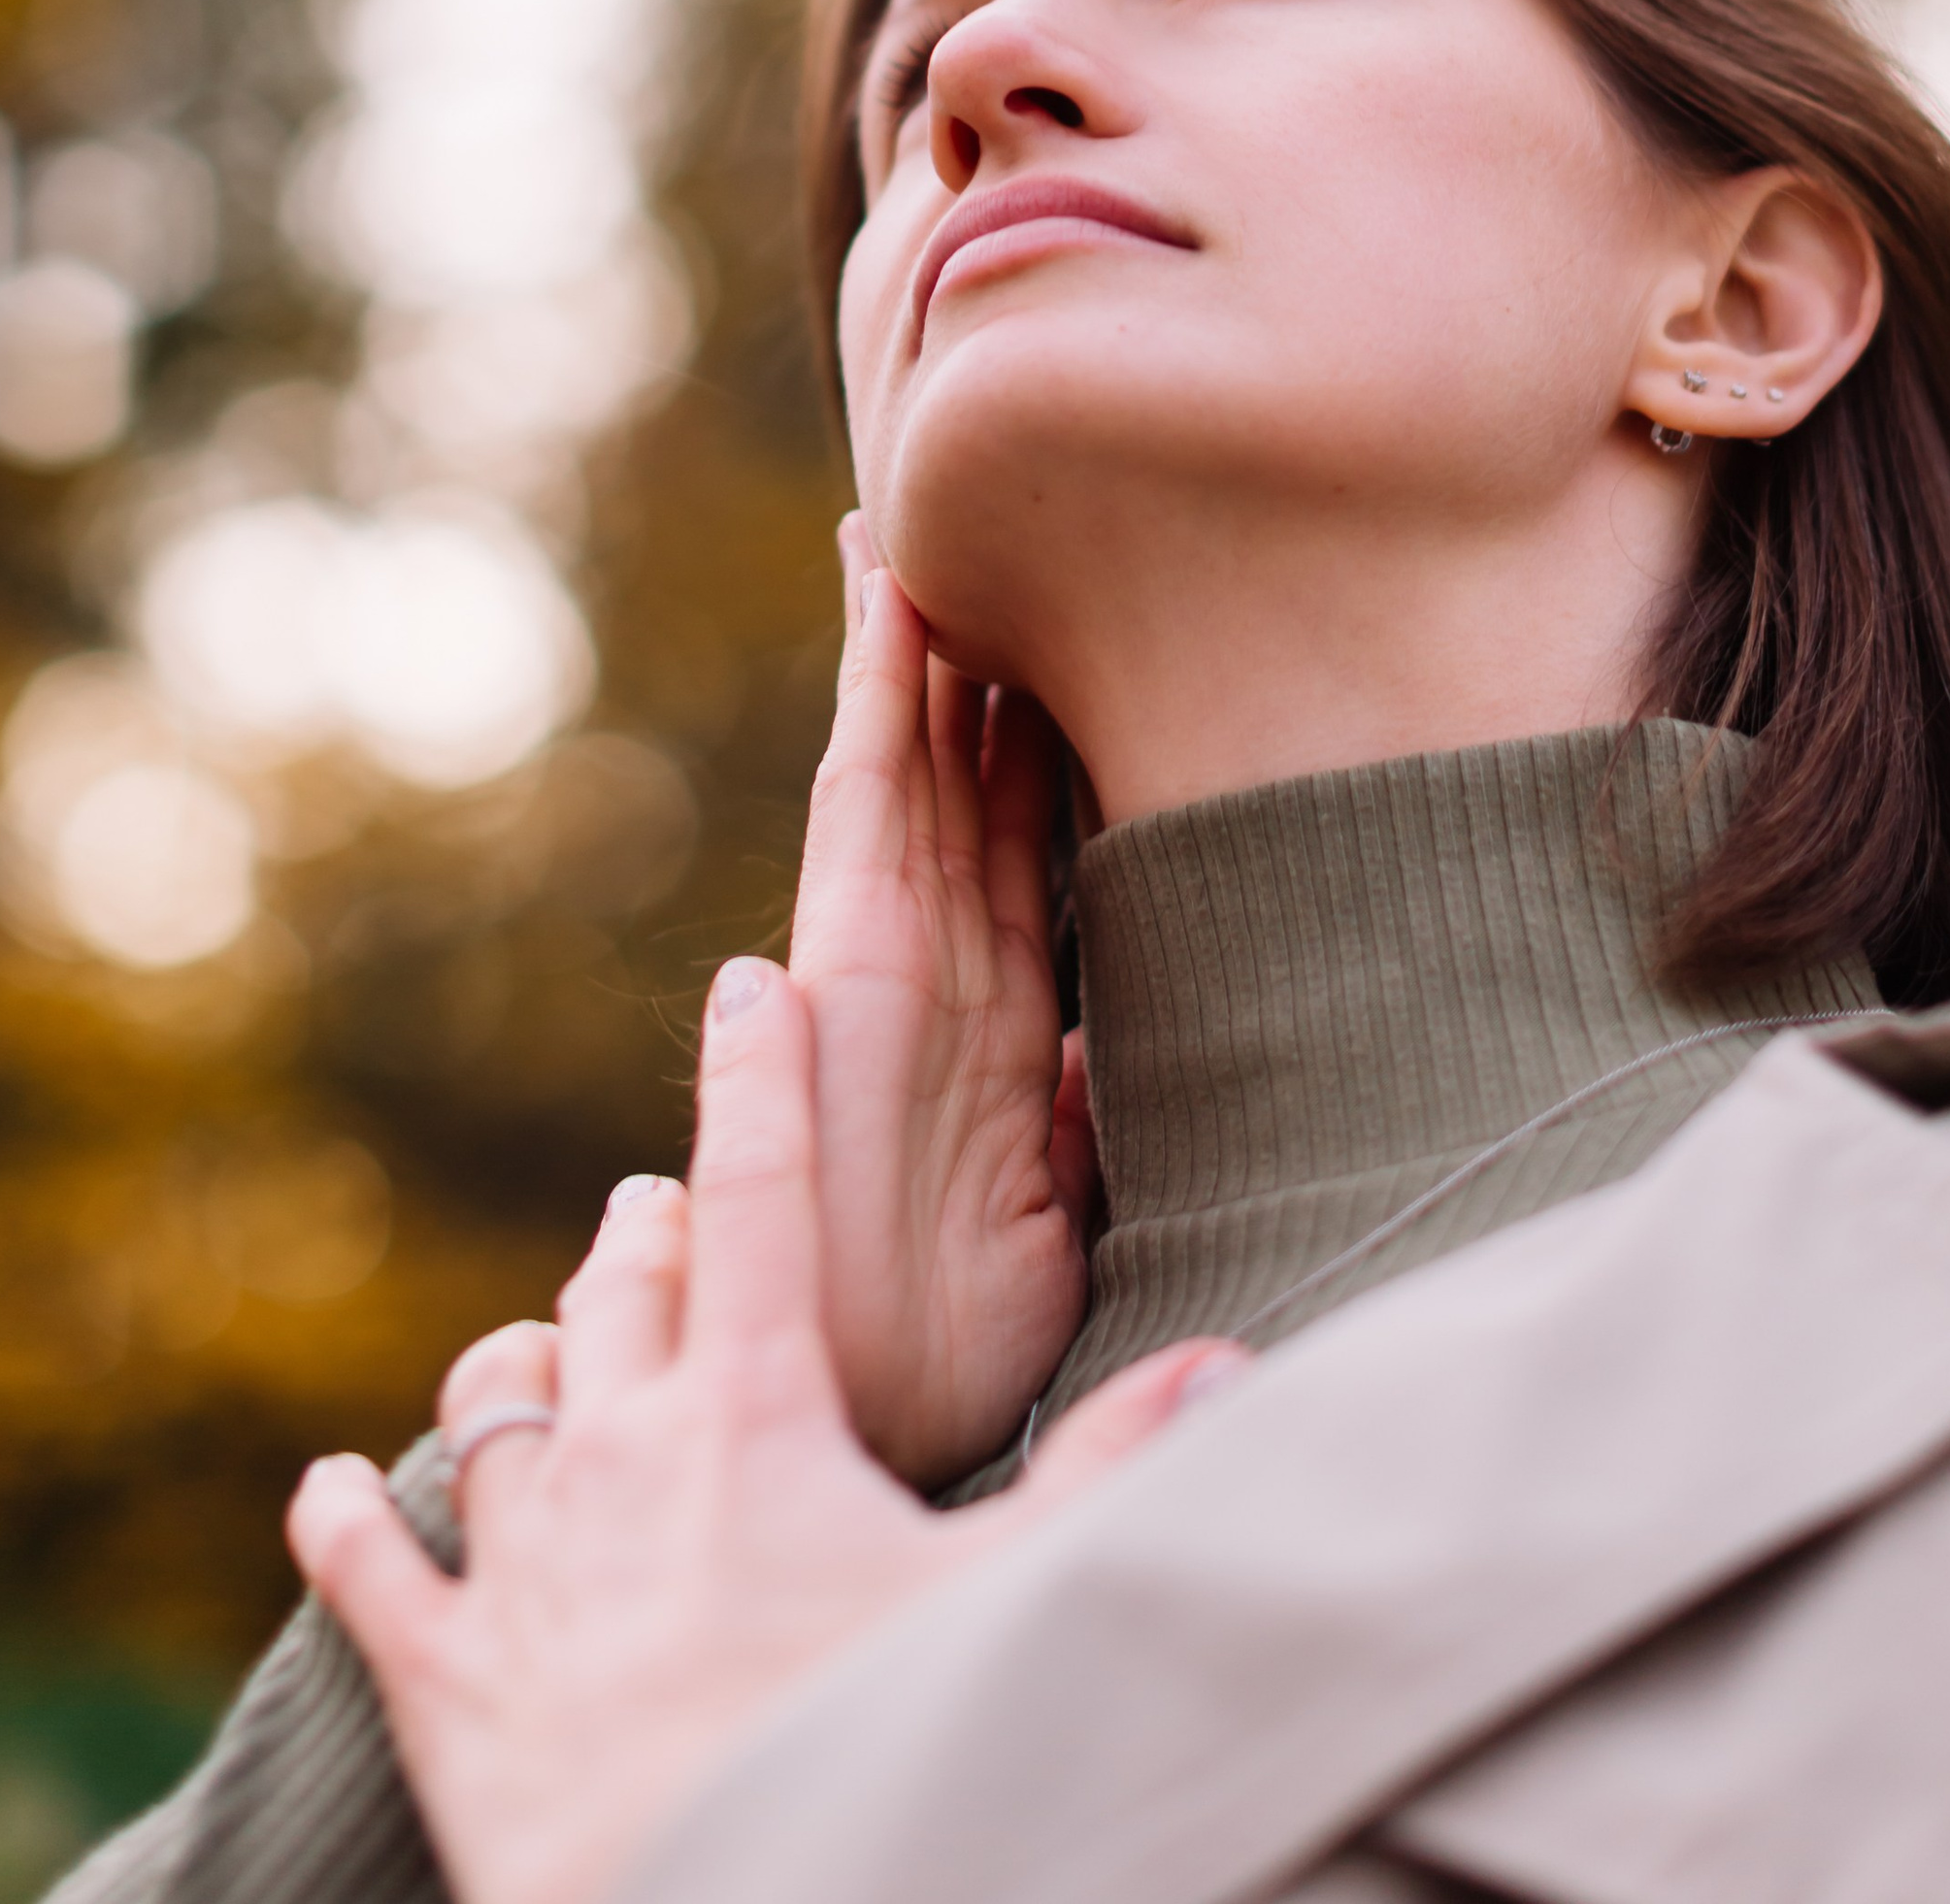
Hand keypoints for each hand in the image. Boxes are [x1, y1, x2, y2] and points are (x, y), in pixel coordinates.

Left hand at [289, 957, 1240, 1903]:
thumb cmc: (874, 1765)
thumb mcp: (1011, 1616)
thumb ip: (1109, 1478)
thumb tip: (1223, 1365)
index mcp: (755, 1417)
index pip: (758, 1194)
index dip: (758, 1076)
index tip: (749, 980)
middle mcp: (620, 1459)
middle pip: (619, 1288)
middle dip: (647, 1232)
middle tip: (664, 1204)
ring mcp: (520, 1569)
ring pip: (495, 1403)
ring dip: (523, 1358)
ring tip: (545, 1339)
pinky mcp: (444, 1687)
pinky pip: (373, 1575)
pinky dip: (347, 1529)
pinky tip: (323, 1493)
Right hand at [786, 519, 1096, 1481]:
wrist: (863, 1415)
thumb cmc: (949, 1354)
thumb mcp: (1047, 1232)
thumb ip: (1067, 1134)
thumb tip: (1098, 1060)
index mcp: (989, 1028)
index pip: (1015, 852)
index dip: (1024, 750)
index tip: (1050, 653)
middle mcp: (933, 970)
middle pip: (953, 782)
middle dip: (959, 666)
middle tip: (962, 535)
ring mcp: (887, 953)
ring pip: (908, 760)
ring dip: (910, 648)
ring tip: (909, 536)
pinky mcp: (851, 955)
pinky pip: (868, 795)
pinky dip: (876, 694)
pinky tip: (892, 607)